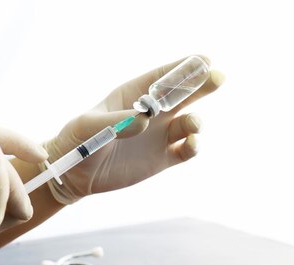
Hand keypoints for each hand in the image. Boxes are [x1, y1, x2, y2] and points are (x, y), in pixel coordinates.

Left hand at [43, 55, 224, 203]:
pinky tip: (190, 144)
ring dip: (195, 122)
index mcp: (134, 95)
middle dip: (202, 85)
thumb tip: (146, 121)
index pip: (163, 77)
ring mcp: (160, 136)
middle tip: (219, 77)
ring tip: (191, 125)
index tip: (204, 60)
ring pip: (189, 123)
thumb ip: (116, 121)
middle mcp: (152, 113)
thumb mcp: (88, 126)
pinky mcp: (163, 159)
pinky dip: (193, 146)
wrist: (75, 174)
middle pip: (183, 95)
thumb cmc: (77, 141)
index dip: (184, 68)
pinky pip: (186, 150)